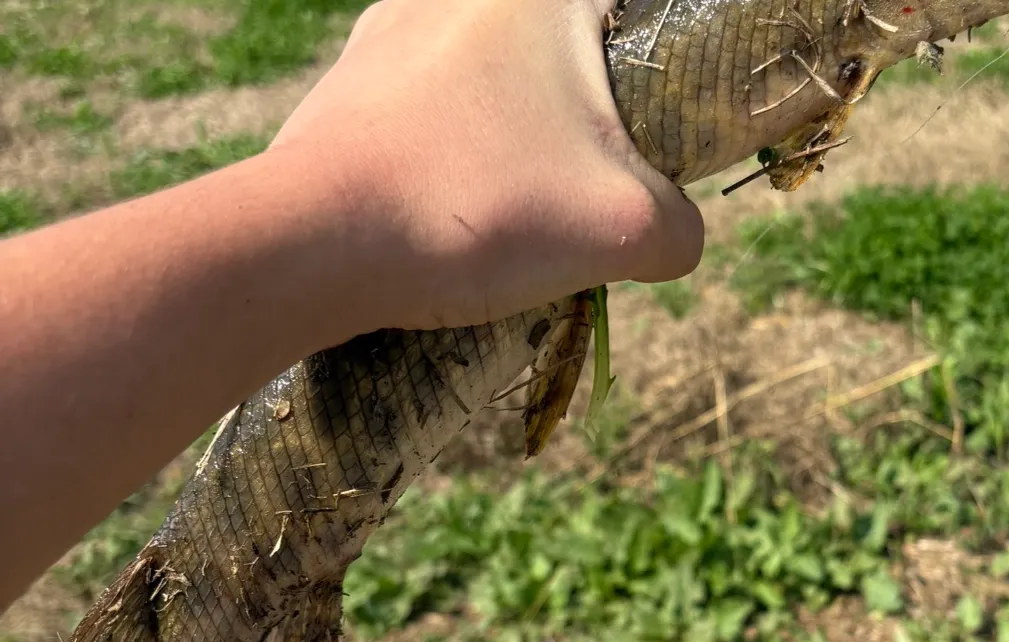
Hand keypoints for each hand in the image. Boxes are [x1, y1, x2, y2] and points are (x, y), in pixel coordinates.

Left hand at [270, 0, 704, 329]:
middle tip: (578, 212)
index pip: (636, 27)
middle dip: (584, 143)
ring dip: (515, 159)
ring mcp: (393, 29)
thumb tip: (675, 237)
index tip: (648, 168)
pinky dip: (451, 171)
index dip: (659, 102)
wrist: (320, 240)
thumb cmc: (487, 209)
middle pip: (567, 71)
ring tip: (506, 229)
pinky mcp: (348, 83)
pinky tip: (446, 226)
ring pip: (494, 99)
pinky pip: (430, 124)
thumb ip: (681, 229)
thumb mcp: (629, 230)